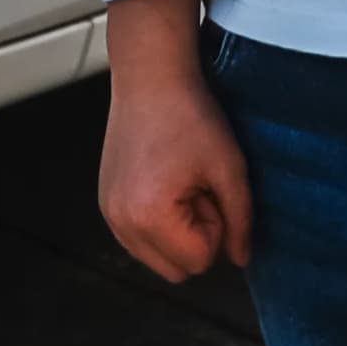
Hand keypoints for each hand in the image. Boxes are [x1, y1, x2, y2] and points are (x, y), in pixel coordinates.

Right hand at [99, 0, 253, 284]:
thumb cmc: (190, 115)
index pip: (200, 261)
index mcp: (150, 217)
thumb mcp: (229, 167)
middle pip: (176, 270)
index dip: (216, 227)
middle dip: (195, 236)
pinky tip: (162, 181)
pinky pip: (139, 239)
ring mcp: (108, 214)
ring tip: (178, 182)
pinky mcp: (105, 203)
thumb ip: (240, 221)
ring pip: (157, 258)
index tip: (208, 187)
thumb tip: (241, 259)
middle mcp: (121, 223)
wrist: (151, 76)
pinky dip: (157, 222)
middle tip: (196, 187)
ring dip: (176, 231)